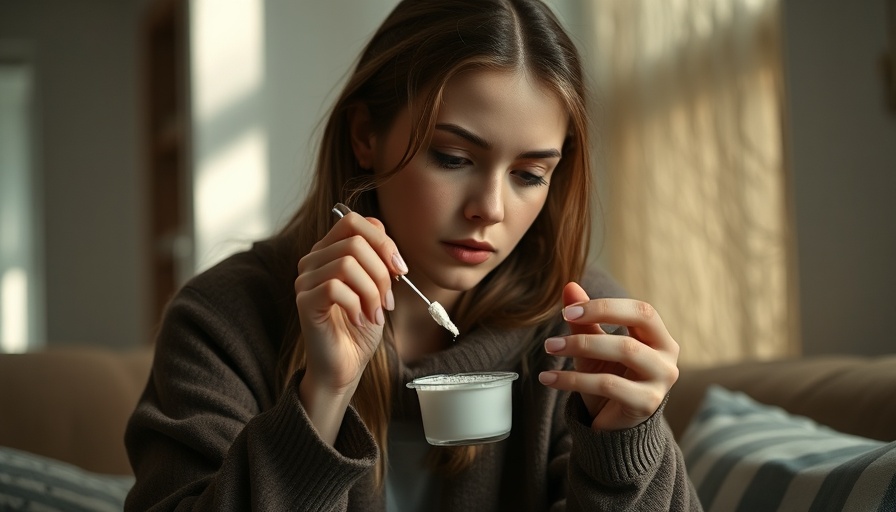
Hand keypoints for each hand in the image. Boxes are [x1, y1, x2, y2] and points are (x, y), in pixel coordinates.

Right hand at [294, 211, 404, 397]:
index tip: (400, 270)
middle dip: (382, 273)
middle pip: (354, 242)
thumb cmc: (361, 326)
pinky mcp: (304, 301)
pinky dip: (357, 305)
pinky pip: (335, 288)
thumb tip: (389, 247)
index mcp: (330, 251)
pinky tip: (360, 320)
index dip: (383, 242)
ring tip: (375, 313)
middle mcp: (313, 260)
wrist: (345, 365)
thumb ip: (379, 261)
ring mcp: (305, 280)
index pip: (354, 222)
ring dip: (372, 292)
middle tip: (388, 301)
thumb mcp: (378, 287)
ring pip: (347, 264)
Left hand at [538, 282, 679, 430]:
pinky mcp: (645, 404)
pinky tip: (549, 377)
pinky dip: (573, 378)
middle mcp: (667, 357)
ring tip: (549, 347)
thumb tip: (569, 285)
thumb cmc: (609, 377)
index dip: (606, 305)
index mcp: (659, 338)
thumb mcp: (595, 345)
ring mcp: (660, 382)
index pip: (641, 310)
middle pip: (637, 324)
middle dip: (596, 318)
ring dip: (581, 345)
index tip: (568, 309)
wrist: (614, 425)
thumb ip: (586, 318)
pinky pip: (608, 384)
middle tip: (560, 320)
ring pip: (624, 351)